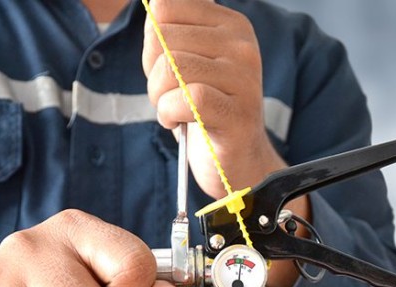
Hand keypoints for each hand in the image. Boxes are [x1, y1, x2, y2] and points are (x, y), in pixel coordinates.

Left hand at [142, 0, 278, 198]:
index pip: (165, 8)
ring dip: (158, 95)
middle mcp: (242, 46)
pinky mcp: (238, 114)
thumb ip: (170, 32)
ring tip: (172, 109)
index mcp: (231, 24)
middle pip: (162, 38)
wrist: (238, 161)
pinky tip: (175, 122)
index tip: (167, 65)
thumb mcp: (189, 61)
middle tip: (169, 94)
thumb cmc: (206, 111)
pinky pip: (186, 99)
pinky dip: (168, 113)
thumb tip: (151, 9)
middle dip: (152, 71)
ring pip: (171, 67)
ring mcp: (244, 80)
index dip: (152, 39)